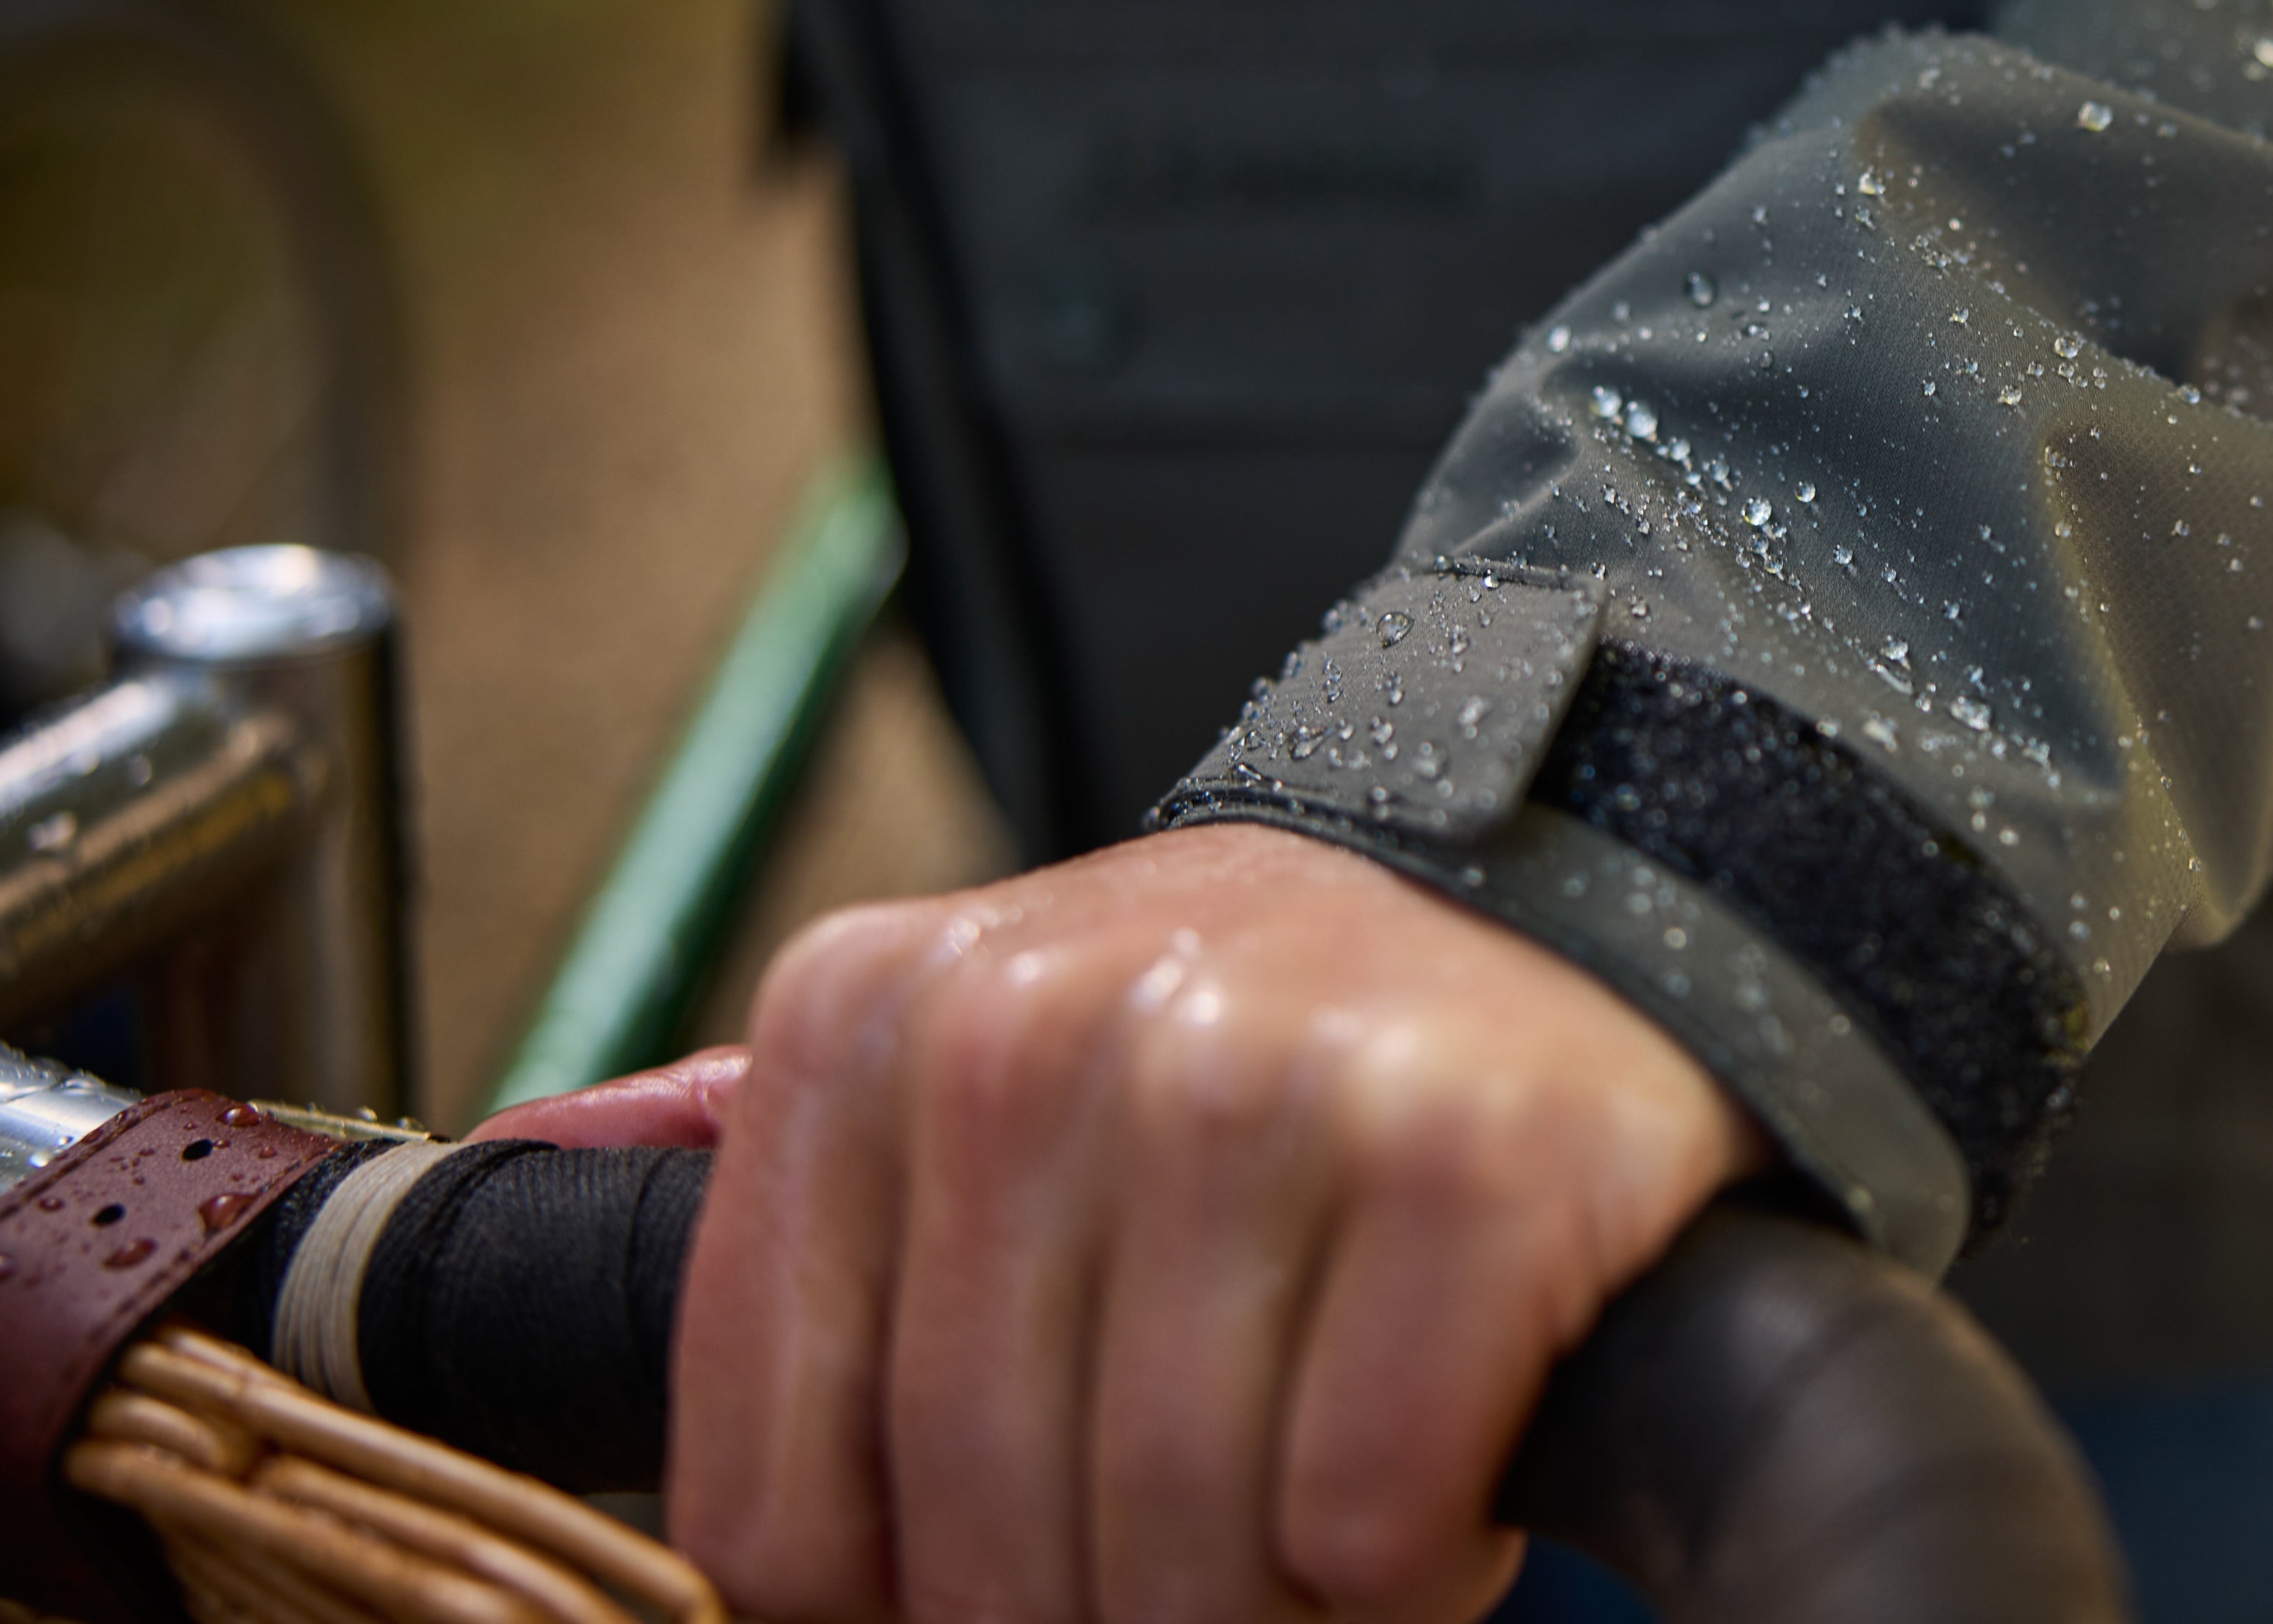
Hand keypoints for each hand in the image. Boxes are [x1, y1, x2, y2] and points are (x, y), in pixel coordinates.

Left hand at [508, 824, 1766, 1623]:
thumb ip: (782, 1157)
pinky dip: (1414, 1562)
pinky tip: (1441, 1461)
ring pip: (1180, 1552)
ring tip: (1327, 1505)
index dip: (905, 1606)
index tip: (1008, 1579)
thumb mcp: (990, 1049)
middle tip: (1208, 1556)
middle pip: (987, 1547)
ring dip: (1268, 1603)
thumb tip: (516, 1176)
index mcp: (873, 1020)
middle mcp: (1045, 1031)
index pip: (782, 1503)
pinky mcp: (1462, 1159)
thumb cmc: (1268, 1038)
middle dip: (1109, 1610)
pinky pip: (1368, 1518)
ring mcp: (1261, 1082)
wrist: (1579, 896)